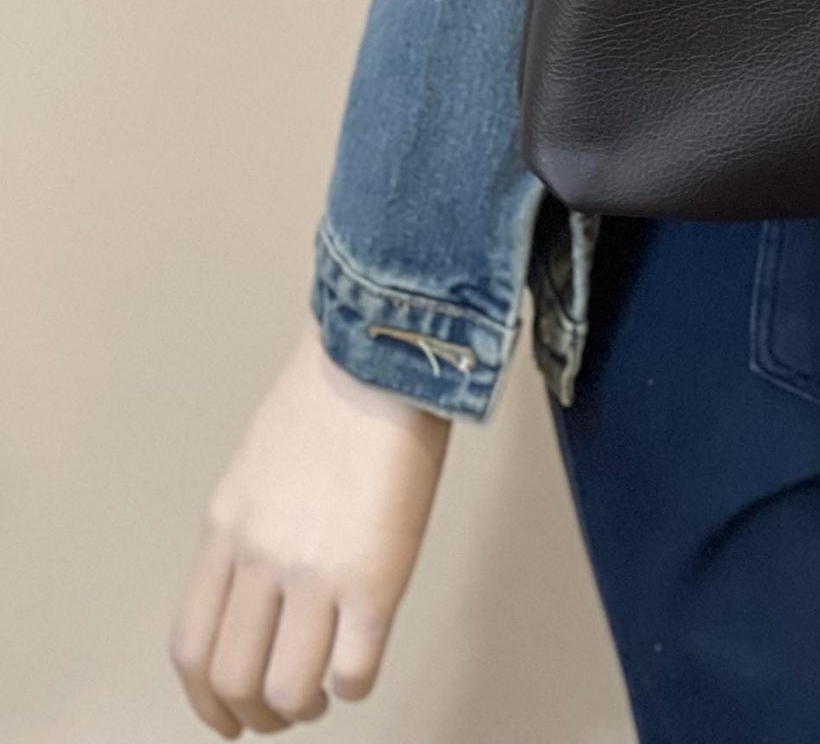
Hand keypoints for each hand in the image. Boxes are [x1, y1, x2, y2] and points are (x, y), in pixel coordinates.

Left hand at [171, 325, 450, 732]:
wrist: (382, 356)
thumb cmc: (330, 398)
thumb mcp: (257, 469)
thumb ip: (251, 533)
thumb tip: (263, 598)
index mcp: (226, 532)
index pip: (192, 647)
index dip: (206, 700)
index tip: (228, 717)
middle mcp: (259, 560)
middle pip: (234, 679)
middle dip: (257, 714)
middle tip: (283, 713)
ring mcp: (315, 573)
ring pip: (288, 689)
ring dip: (303, 707)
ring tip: (323, 693)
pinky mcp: (375, 578)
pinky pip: (352, 671)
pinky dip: (352, 685)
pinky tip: (361, 663)